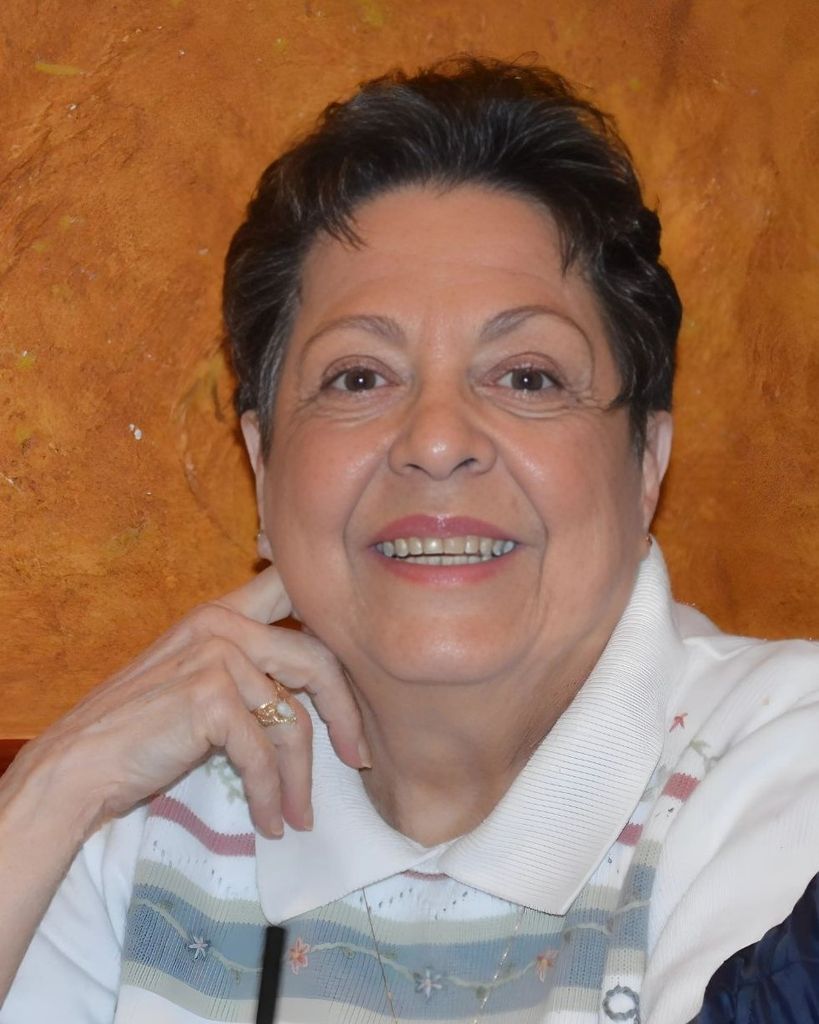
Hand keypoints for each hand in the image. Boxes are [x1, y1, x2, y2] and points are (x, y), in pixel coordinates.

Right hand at [13, 566, 367, 840]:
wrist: (78, 763)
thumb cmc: (139, 728)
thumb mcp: (196, 676)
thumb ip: (247, 664)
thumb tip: (314, 688)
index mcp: (221, 612)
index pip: (291, 587)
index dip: (334, 614)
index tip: (364, 662)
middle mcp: (222, 623)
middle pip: (318, 660)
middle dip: (347, 716)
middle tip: (358, 759)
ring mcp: (216, 656)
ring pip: (293, 720)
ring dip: (302, 778)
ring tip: (301, 814)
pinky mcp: (210, 697)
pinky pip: (264, 754)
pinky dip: (272, 795)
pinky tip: (270, 821)